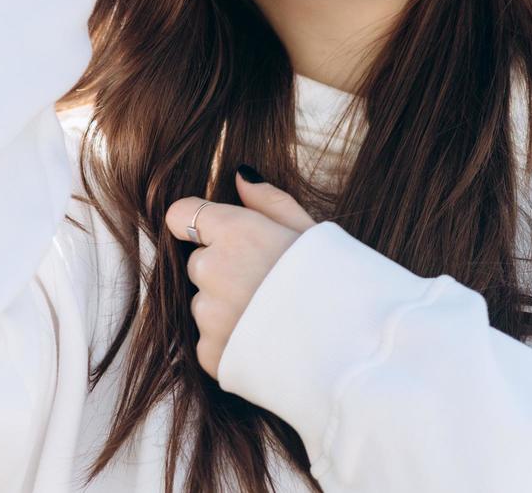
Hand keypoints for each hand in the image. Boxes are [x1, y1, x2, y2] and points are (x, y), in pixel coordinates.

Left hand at [166, 167, 317, 381]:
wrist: (350, 350)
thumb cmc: (336, 282)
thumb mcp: (311, 230)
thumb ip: (268, 201)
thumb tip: (240, 176)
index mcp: (236, 232)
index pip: (181, 214)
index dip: (196, 223)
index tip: (215, 234)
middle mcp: (213, 270)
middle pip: (199, 263)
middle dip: (222, 269)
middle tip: (266, 284)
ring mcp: (208, 315)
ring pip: (204, 304)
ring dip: (226, 308)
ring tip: (270, 317)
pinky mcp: (210, 354)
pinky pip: (209, 341)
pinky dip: (229, 343)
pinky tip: (264, 343)